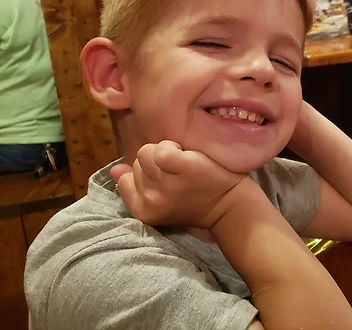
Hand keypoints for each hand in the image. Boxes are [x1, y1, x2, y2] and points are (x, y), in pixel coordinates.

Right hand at [111, 140, 244, 228]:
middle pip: (137, 162)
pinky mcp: (178, 166)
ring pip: (147, 152)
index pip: (125, 178)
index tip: (167, 179)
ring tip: (185, 165)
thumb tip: (115, 170)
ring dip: (166, 152)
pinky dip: (174, 146)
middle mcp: (149, 200)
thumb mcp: (161, 202)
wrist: (230, 206)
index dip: (147, 173)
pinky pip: (162, 148)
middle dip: (156, 163)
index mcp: (141, 211)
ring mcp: (163, 184)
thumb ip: (134, 187)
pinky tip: (187, 156)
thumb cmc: (197, 200)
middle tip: (179, 174)